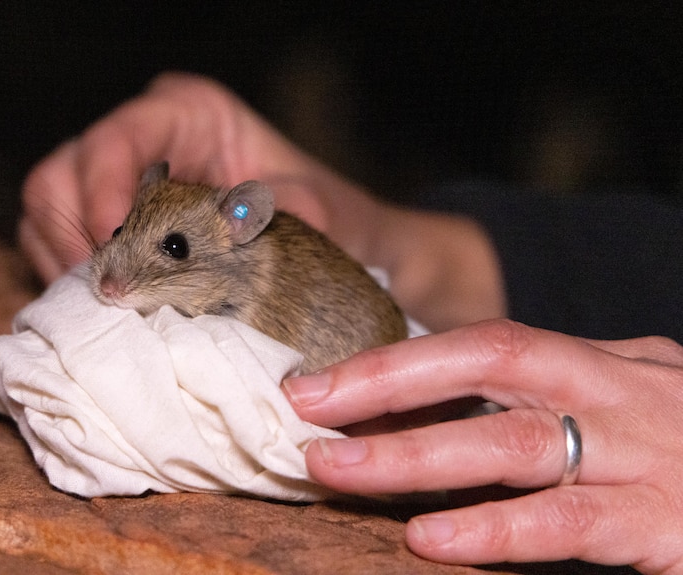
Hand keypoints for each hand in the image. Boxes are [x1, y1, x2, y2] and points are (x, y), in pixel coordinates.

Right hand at [19, 72, 370, 280]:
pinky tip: (99, 309)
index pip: (118, 140)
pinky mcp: (99, 224)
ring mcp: (112, 182)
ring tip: (103, 307)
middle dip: (74, 237)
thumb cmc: (318, 214)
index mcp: (187, 114)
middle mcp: (141, 141)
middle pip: (63, 174)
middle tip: (106, 292)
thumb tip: (249, 216)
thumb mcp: (321, 207)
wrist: (320, 249)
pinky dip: (63, 278)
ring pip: (45, 211)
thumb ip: (297, 206)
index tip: (112, 246)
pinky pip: (49, 245)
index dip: (102, 190)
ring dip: (63, 264)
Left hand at [283, 319, 682, 572]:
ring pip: (516, 442)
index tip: (316, 385)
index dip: (395, 362)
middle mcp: (621, 393)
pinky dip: (500, 530)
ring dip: (416, 455)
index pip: (483, 344)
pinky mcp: (673, 525)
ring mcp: (651, 454)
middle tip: (306, 409)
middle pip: (491, 366)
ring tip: (337, 469)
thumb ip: (544, 405)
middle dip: (388, 385)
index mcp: (601, 364)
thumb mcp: (621, 409)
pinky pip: (573, 521)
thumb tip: (432, 413)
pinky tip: (435, 540)